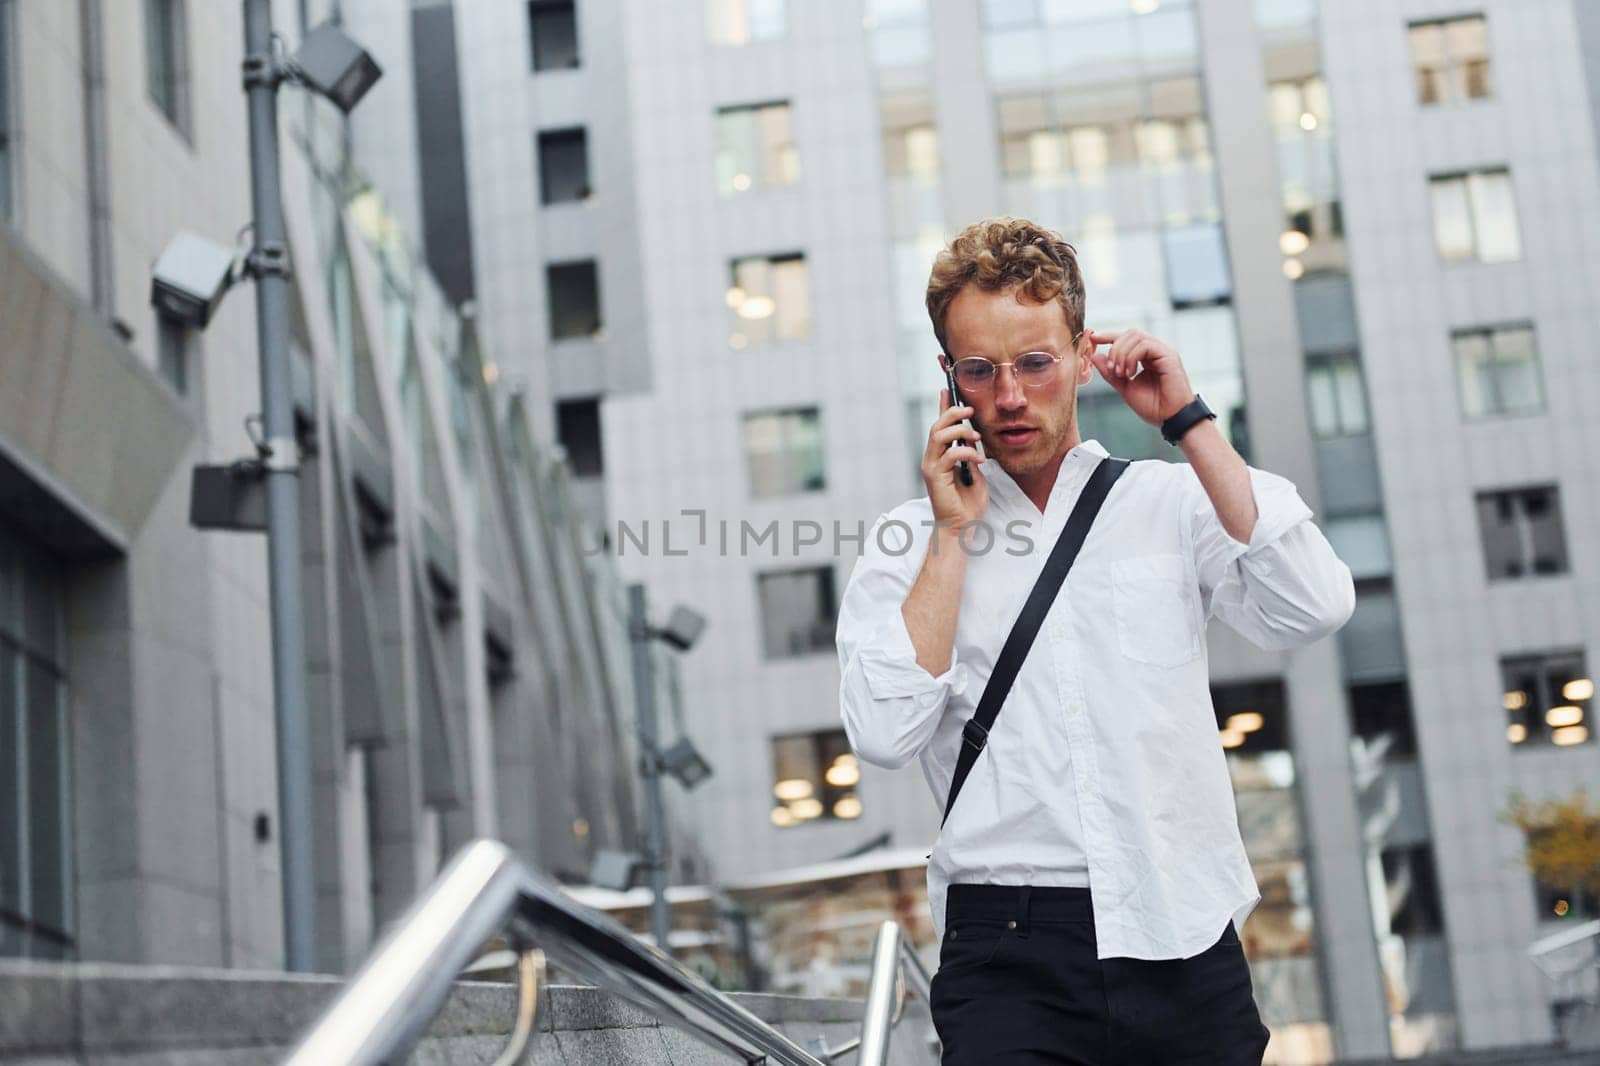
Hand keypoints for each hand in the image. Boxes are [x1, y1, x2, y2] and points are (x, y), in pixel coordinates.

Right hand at [922, 388, 987, 527]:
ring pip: (938, 436)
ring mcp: (931, 467)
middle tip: (970, 411)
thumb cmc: (968, 503)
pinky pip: (949, 455)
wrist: (962, 527)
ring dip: (959, 431)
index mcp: (940, 456)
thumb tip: (974, 439)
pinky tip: (978, 460)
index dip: (942, 406)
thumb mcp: (975, 472)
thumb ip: (972, 455)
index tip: (947, 389)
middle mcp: (932, 458)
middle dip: (953, 413)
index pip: (939, 425)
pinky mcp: (935, 477)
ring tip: (976, 437)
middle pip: (937, 425)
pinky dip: (966, 453)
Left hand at [1088, 329, 1195, 426]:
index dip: (1109, 335)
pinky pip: (1145, 345)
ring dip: (1121, 354)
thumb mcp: (1125, 388)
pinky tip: (1130, 373)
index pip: (1126, 338)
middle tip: (1112, 369)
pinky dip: (1132, 357)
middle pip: (1130, 333)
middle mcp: (1156, 351)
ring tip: (1121, 374)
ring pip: (1136, 336)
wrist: (1170, 419)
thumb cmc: (1153, 407)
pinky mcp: (1169, 355)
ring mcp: (1163, 351)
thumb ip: (1111, 373)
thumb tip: (1095, 356)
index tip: (1094, 338)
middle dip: (1114, 348)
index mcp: (1147, 357)